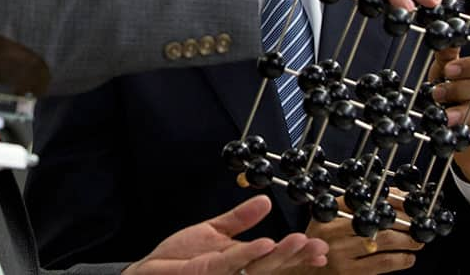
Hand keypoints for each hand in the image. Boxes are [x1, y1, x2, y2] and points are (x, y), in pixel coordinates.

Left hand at [123, 195, 327, 273]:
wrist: (149, 271)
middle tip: (319, 246)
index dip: (298, 255)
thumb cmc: (179, 257)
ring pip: (257, 267)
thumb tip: (266, 201)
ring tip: (299, 241)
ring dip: (280, 255)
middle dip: (296, 256)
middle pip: (272, 266)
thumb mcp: (214, 231)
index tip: (320, 249)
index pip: (275, 259)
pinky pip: (230, 263)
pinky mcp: (207, 272)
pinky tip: (265, 243)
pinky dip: (249, 253)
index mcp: (242, 261)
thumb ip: (240, 218)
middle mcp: (237, 272)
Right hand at [297, 210, 422, 273]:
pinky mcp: (349, 272)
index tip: (408, 201)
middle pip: (377, 219)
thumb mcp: (328, 221)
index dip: (391, 200)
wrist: (304, 273)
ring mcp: (340, 252)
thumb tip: (395, 196)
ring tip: (418, 240)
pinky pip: (383, 262)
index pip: (364, 200)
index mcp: (328, 212)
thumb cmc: (322, 244)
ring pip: (384, 240)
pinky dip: (401, 259)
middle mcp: (332, 230)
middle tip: (419, 222)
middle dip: (405, 220)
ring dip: (407, 240)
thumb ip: (353, 208)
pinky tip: (408, 257)